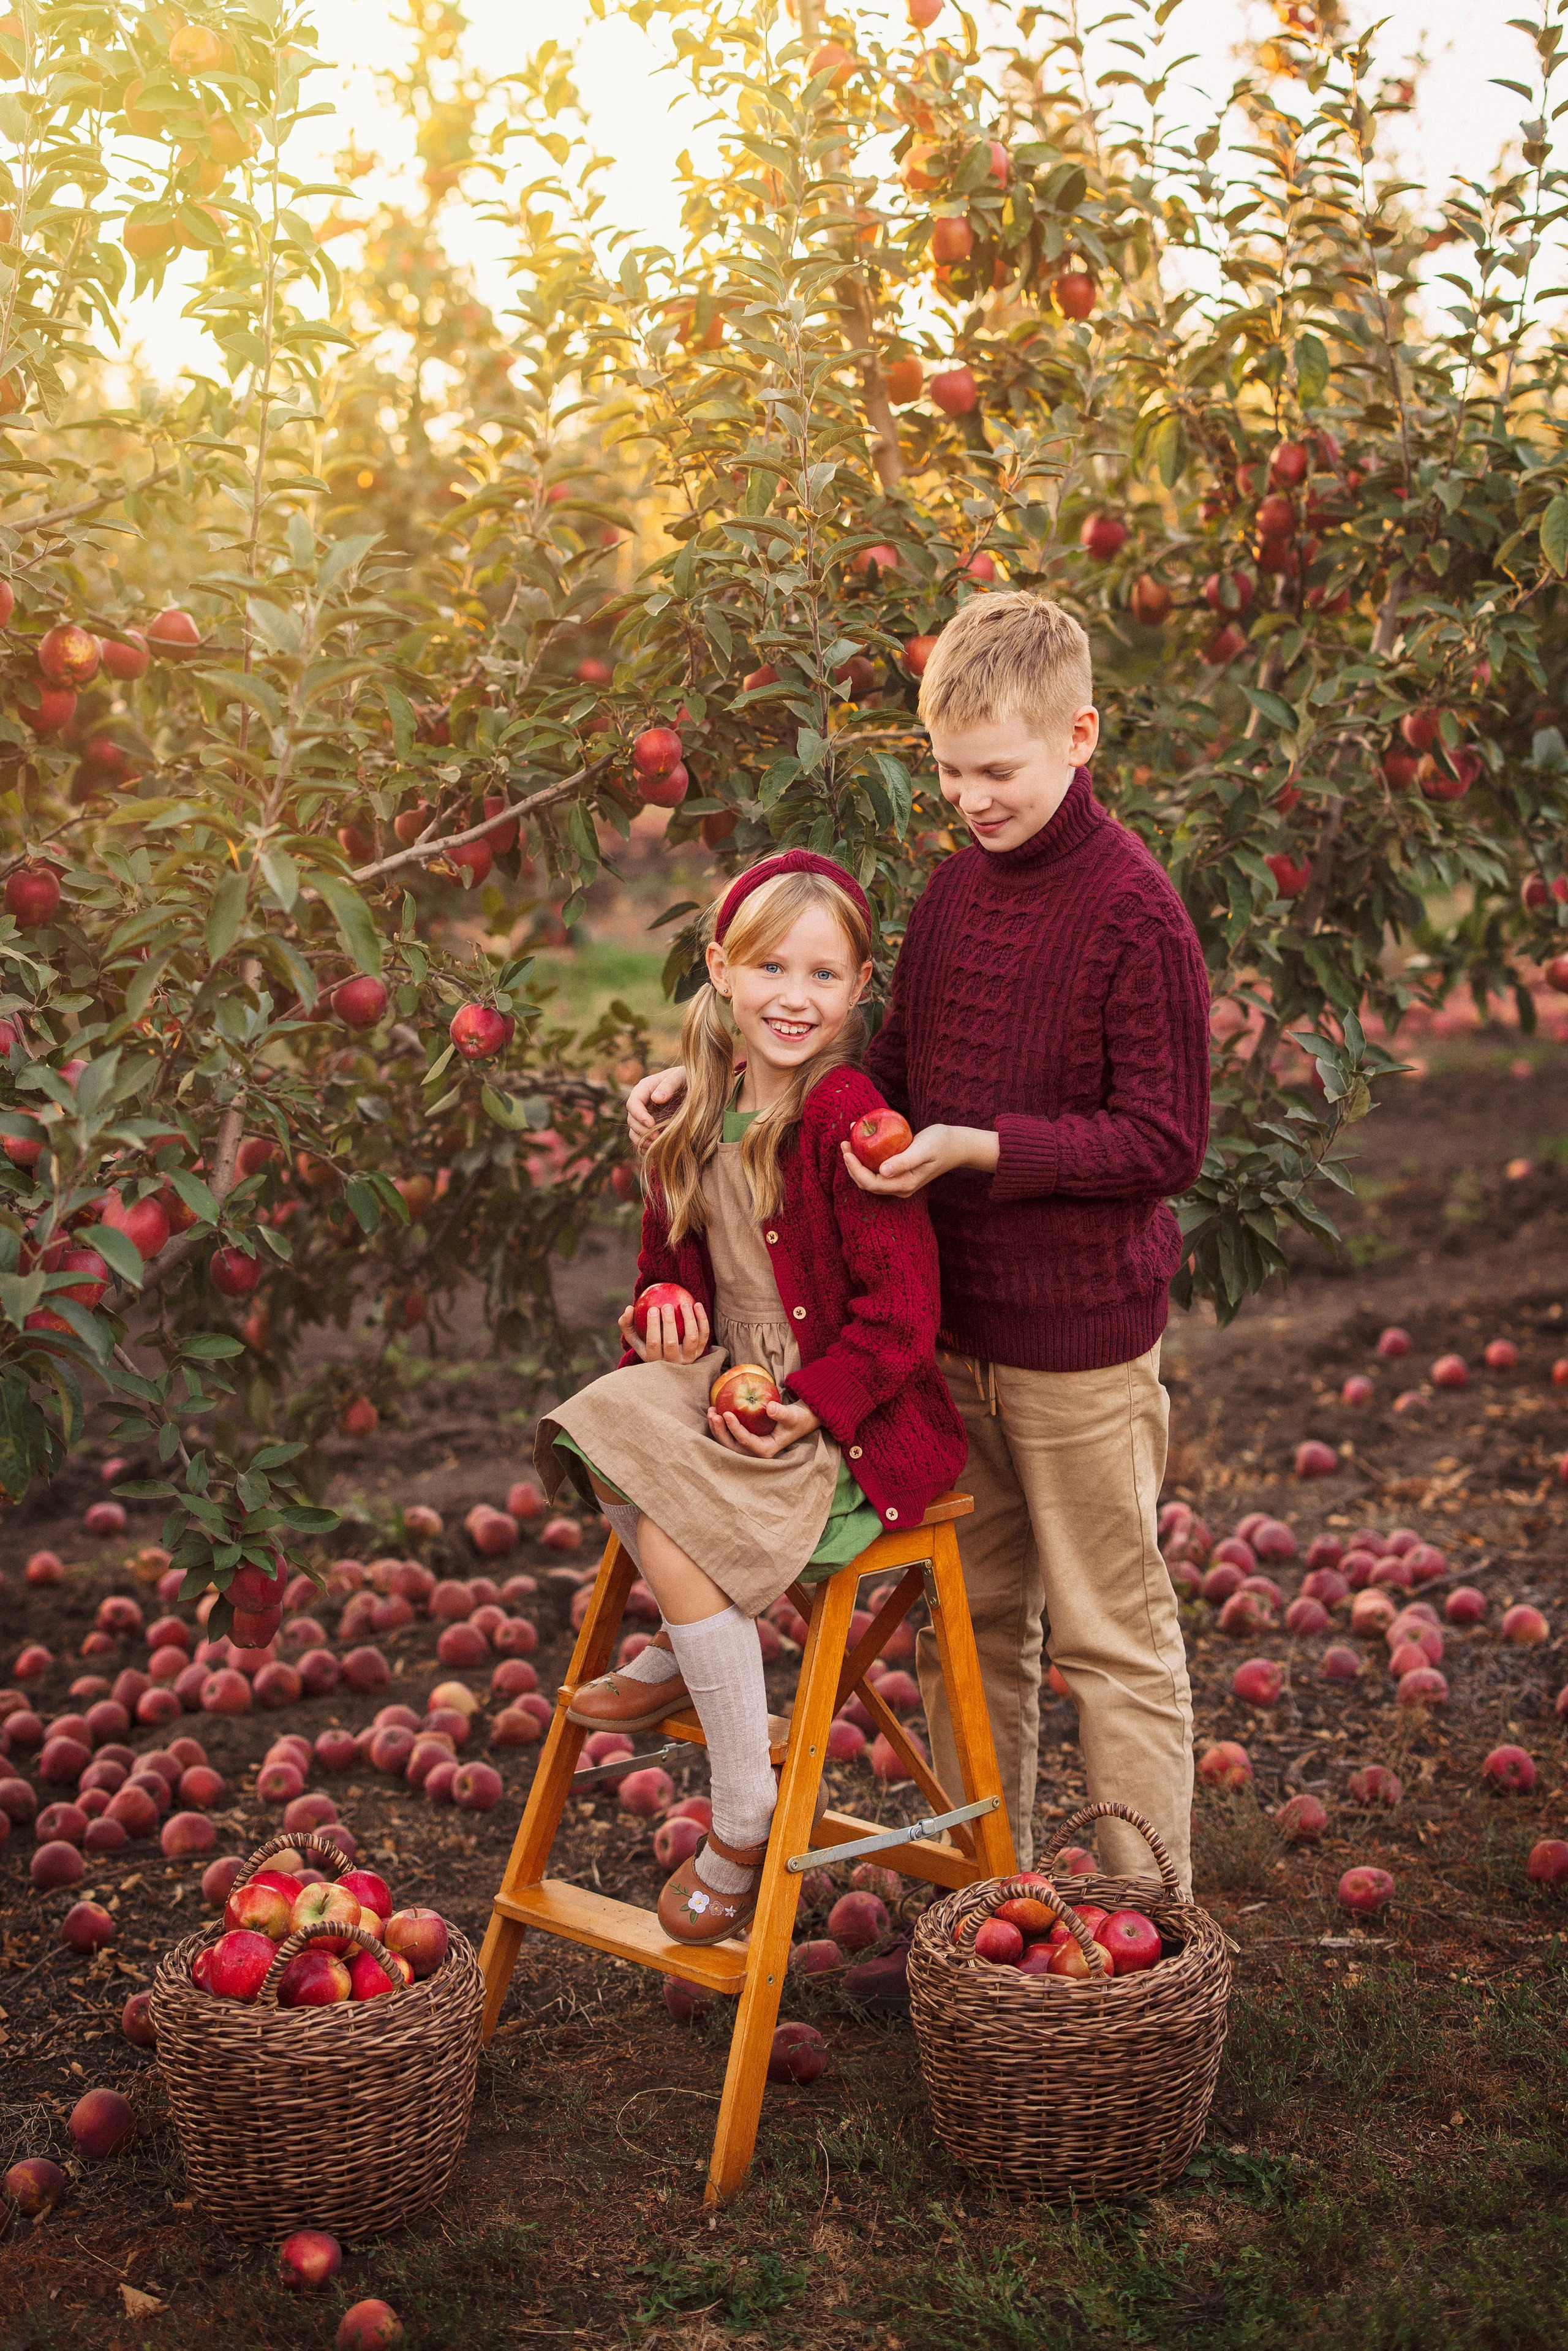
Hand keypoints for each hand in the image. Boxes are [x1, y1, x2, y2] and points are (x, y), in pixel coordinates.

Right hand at [618, 1295, 709, 1362]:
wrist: (670, 1357)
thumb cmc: (647, 1342)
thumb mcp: (634, 1337)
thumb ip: (627, 1323)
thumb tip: (629, 1308)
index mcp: (654, 1359)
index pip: (653, 1343)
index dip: (653, 1326)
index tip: (652, 1309)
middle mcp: (672, 1362)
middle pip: (671, 1342)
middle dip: (669, 1323)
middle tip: (667, 1305)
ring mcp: (688, 1358)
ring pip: (691, 1338)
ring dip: (689, 1319)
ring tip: (684, 1303)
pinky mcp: (700, 1352)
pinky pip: (703, 1334)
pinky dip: (702, 1319)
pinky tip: (697, 1304)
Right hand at [627, 1064, 687, 1150]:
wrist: (698, 1087)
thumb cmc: (689, 1078)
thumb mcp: (682, 1076)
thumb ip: (670, 1084)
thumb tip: (656, 1098)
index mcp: (645, 1088)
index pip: (633, 1103)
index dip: (639, 1115)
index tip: (651, 1124)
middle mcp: (643, 1102)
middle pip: (631, 1120)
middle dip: (642, 1131)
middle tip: (657, 1138)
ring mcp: (646, 1115)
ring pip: (634, 1131)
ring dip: (642, 1141)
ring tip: (656, 1145)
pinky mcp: (652, 1127)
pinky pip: (642, 1139)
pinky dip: (646, 1146)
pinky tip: (657, 1149)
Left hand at [706, 1396, 820, 1457]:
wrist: (798, 1421)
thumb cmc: (796, 1419)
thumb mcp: (792, 1416)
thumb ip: (781, 1413)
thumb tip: (770, 1407)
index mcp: (766, 1450)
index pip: (746, 1441)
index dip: (734, 1428)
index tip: (726, 1413)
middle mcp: (754, 1452)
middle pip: (732, 1446)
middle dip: (720, 1431)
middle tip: (714, 1414)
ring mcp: (748, 1448)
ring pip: (727, 1442)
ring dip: (716, 1429)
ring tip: (711, 1411)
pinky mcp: (745, 1441)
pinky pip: (729, 1436)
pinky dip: (720, 1426)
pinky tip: (715, 1411)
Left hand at [839, 1123, 999, 1197]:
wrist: (957, 1145)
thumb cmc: (941, 1143)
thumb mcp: (923, 1149)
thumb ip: (904, 1161)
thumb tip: (883, 1171)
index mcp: (904, 1185)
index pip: (870, 1183)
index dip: (854, 1169)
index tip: (847, 1149)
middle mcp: (899, 1188)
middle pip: (866, 1183)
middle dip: (852, 1165)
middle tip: (845, 1142)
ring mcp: (899, 1182)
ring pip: (870, 1177)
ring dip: (858, 1161)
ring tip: (851, 1140)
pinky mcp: (899, 1173)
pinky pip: (877, 1169)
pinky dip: (867, 1157)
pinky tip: (864, 1141)